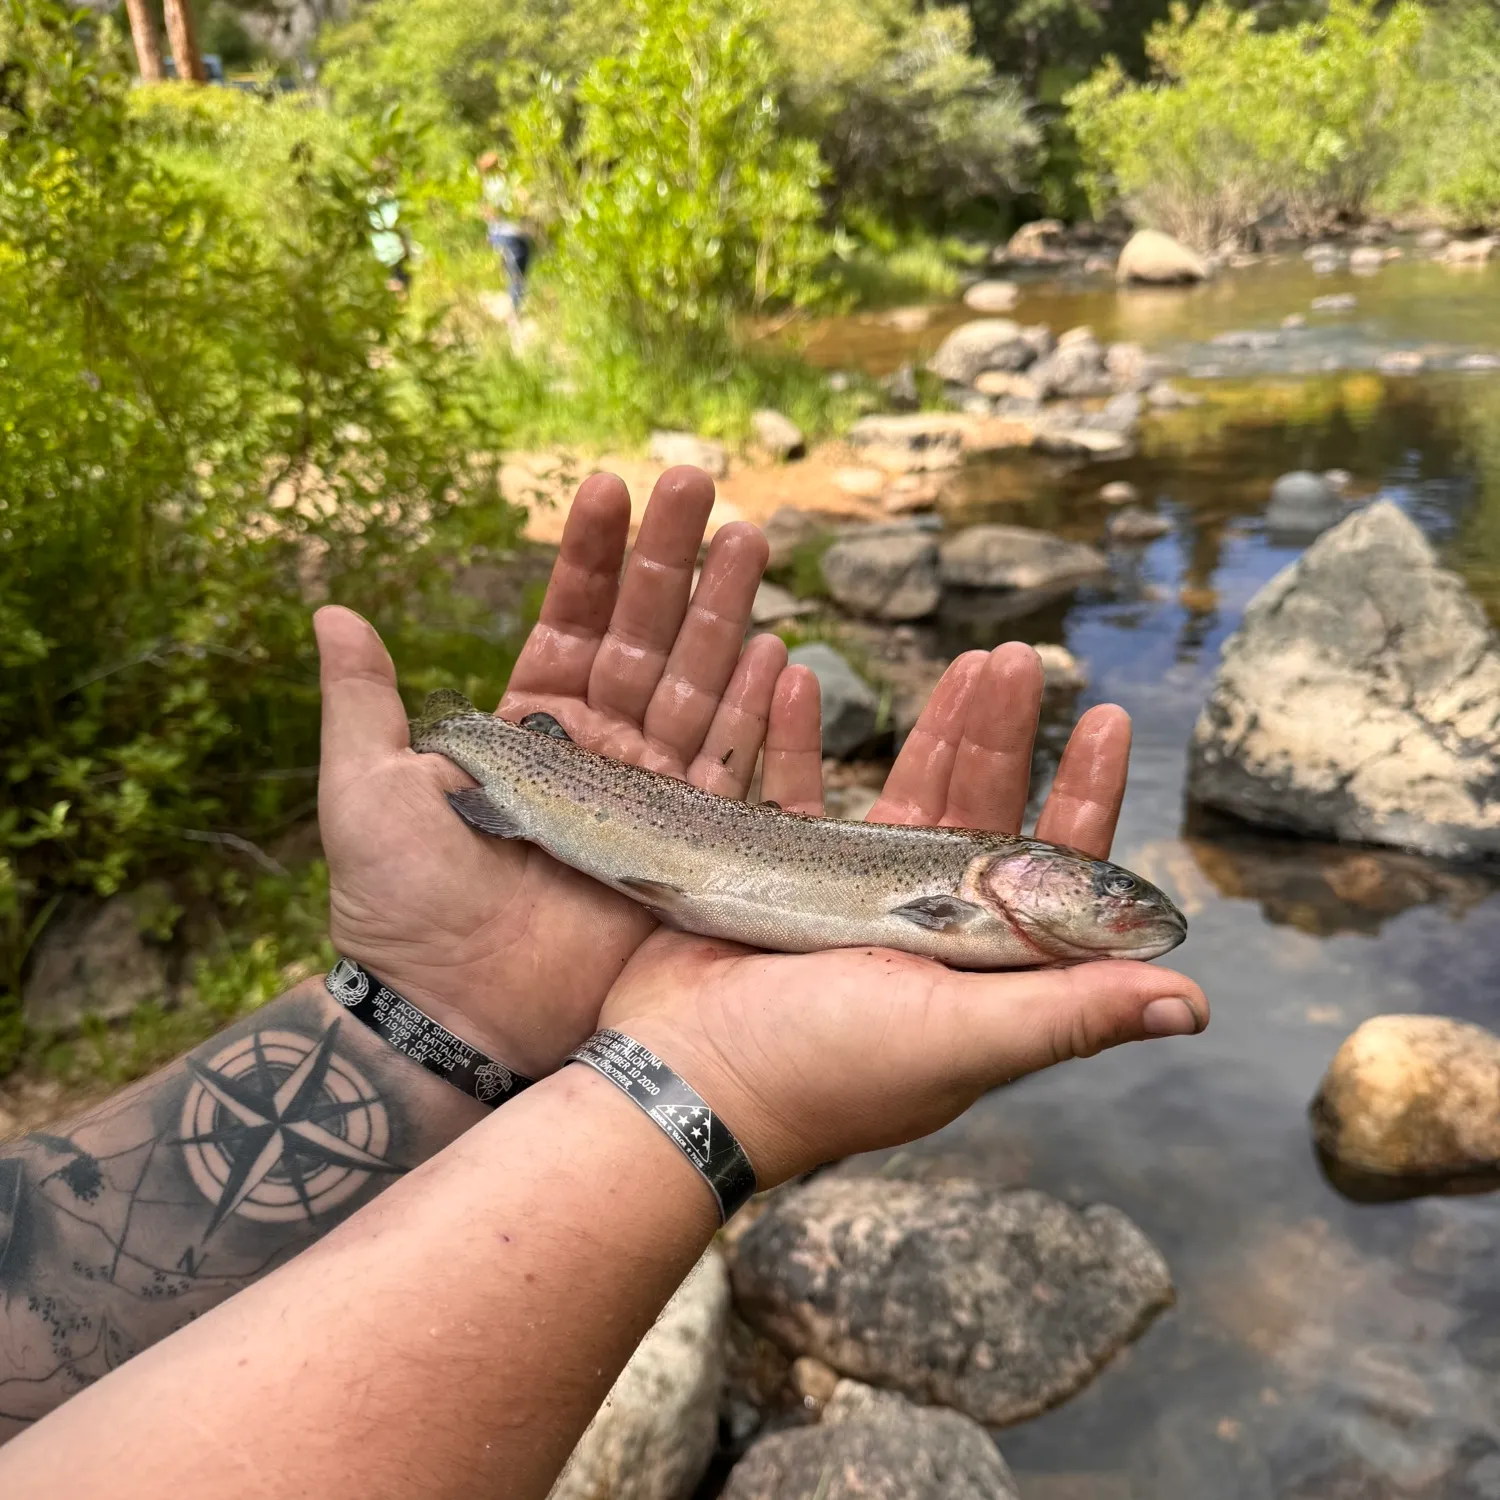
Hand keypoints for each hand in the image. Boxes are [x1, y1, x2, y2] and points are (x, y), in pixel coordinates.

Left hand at [314, 466, 822, 1076]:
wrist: (451, 1020)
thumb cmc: (400, 909)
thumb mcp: (364, 794)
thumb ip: (364, 703)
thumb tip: (332, 609)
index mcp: (530, 730)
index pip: (571, 624)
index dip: (592, 558)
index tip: (611, 484)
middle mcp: (600, 755)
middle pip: (649, 641)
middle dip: (673, 563)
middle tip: (701, 483)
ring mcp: (651, 801)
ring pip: (700, 691)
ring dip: (726, 615)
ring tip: (750, 539)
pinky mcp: (691, 854)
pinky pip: (734, 775)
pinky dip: (758, 717)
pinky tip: (779, 654)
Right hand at [598, 643, 1208, 1187]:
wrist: (678, 1078)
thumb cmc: (821, 1068)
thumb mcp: (956, 1037)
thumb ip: (1067, 1012)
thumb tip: (1198, 1004)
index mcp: (981, 970)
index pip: (1056, 871)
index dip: (1087, 795)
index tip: (1111, 721)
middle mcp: (928, 934)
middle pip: (984, 811)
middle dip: (1008, 734)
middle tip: (1020, 658)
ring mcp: (853, 904)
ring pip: (909, 795)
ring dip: (936, 727)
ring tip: (964, 661)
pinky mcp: (780, 881)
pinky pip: (799, 791)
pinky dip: (801, 736)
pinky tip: (804, 676)